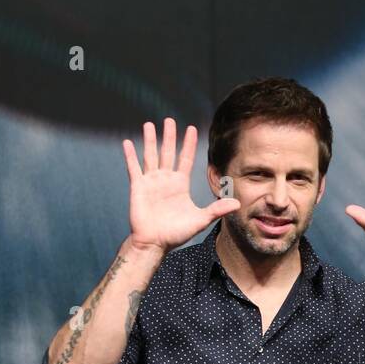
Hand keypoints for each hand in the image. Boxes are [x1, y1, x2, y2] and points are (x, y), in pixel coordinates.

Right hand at [123, 118, 239, 253]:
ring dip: (150, 140)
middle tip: (170, 120)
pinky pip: (134, 168)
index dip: (189, 144)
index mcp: (180, 184)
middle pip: (168, 152)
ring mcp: (151, 182)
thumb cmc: (176, 234)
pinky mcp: (138, 187)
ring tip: (149, 125)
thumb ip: (216, 209)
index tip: (191, 128)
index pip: (186, 159)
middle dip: (169, 136)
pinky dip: (130, 156)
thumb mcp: (200, 220)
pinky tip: (127, 143)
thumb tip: (237, 203)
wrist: (155, 243)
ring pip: (151, 156)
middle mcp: (165, 180)